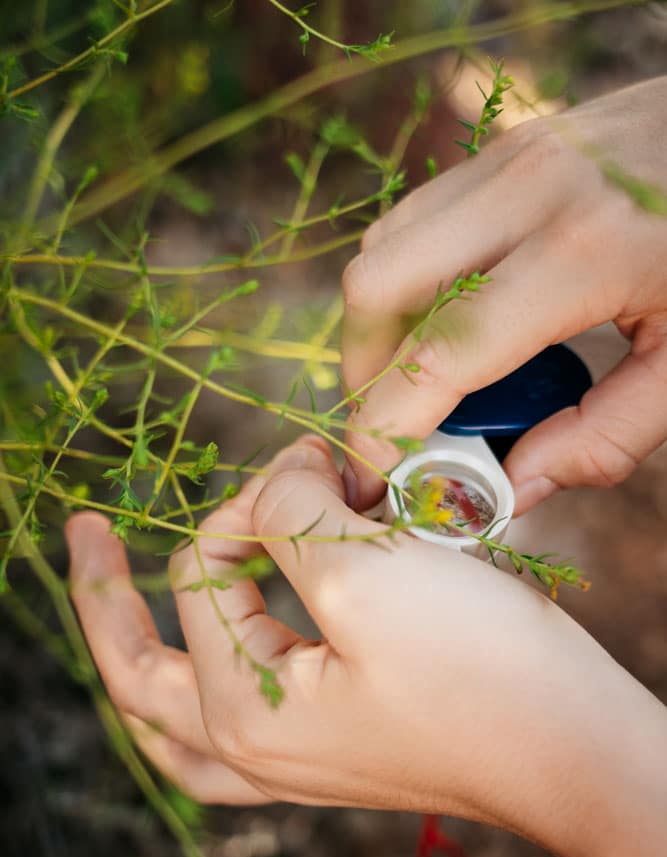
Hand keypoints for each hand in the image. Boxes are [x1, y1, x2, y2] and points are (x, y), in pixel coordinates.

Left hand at [66, 436, 666, 856]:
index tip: (316, 467)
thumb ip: (291, 512)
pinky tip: (209, 662)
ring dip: (142, 652)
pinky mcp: (335, 749)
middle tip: (85, 533)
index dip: (251, 502)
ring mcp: (293, 760)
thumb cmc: (476, 668)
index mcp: (242, 713)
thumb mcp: (366, 572)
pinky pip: (229, 728)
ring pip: (175, 713)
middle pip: (137, 674)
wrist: (572, 746)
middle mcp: (254, 750)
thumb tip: (280, 477)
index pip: (204, 575)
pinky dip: (202, 684)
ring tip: (119, 608)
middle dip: (104, 595)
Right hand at [341, 75, 666, 513]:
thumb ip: (606, 436)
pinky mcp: (504, 150)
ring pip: (382, 249)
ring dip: (380, 328)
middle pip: (377, 288)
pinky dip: (406, 284)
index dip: (389, 425)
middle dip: (367, 373)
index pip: (442, 351)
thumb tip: (512, 488)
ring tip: (423, 380)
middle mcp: (527, 193)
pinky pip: (414, 222)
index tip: (372, 477)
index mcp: (583, 253)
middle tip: (399, 424)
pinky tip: (450, 320)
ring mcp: (509, 160)